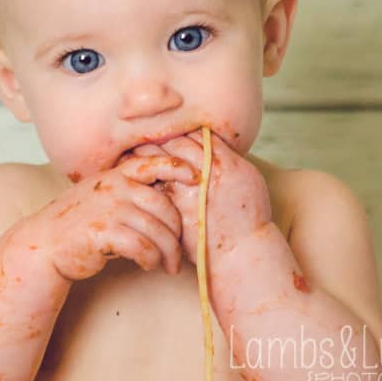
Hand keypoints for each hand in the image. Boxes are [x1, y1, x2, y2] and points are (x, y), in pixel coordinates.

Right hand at [25, 155, 195, 280]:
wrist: (45, 244)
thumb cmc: (78, 222)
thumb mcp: (101, 196)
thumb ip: (128, 191)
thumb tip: (168, 197)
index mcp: (115, 176)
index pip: (152, 163)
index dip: (177, 168)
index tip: (195, 177)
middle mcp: (114, 188)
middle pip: (164, 205)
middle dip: (177, 233)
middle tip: (178, 253)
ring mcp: (109, 209)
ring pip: (157, 230)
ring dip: (167, 252)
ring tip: (166, 265)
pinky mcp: (104, 232)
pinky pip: (142, 247)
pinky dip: (150, 259)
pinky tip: (147, 265)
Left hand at [125, 130, 271, 267]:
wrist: (243, 251)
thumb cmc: (249, 214)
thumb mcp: (247, 177)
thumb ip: (227, 156)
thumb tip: (207, 138)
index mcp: (224, 162)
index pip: (195, 134)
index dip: (180, 129)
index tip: (169, 129)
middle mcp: (205, 174)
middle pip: (174, 143)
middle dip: (158, 137)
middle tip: (142, 134)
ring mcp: (188, 193)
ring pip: (160, 164)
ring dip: (145, 156)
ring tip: (132, 153)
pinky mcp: (175, 211)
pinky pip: (155, 187)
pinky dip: (144, 180)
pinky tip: (134, 178)